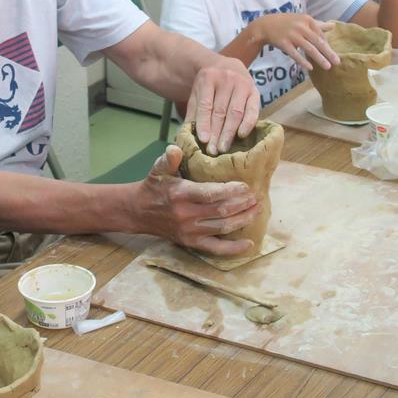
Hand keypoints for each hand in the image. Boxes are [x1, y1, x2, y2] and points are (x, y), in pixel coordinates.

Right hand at [134, 146, 259, 255]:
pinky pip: (216, 249)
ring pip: (223, 227)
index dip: (231, 190)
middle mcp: (186, 215)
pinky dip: (234, 249)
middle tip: (257, 196)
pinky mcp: (191, 242)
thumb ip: (169, 159)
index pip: (210, 193)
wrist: (139, 212)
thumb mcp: (158, 169)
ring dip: (244, 219)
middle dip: (243, 204)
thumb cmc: (154, 187)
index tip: (246, 186)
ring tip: (258, 210)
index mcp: (181, 194)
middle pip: (222, 211)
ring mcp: (190, 231)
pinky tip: (249, 244)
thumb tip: (175, 149)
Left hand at [185, 59, 259, 154]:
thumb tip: (185, 136)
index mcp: (208, 77)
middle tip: (212, 151)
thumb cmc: (209, 86)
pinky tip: (242, 135)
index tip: (203, 140)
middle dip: (216, 132)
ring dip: (229, 132)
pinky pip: (253, 109)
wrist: (227, 67)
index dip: (204, 123)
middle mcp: (226, 78)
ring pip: (235, 112)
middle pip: (220, 110)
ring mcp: (242, 84)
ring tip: (223, 148)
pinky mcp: (255, 91)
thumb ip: (193, 113)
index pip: (206, 104)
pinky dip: (248, 123)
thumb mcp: (197, 94)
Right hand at [254, 12, 338, 74]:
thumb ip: (318, 24)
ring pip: (308, 49)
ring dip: (319, 58)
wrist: (266, 25)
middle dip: (328, 53)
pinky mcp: (284, 43)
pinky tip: (310, 68)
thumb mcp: (303, 20)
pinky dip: (303, 61)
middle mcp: (301, 27)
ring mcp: (292, 35)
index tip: (333, 55)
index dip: (328, 45)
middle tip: (337, 62)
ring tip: (328, 67)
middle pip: (317, 42)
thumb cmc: (287, 23)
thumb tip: (334, 26)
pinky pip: (295, 54)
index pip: (321, 35)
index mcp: (308, 20)